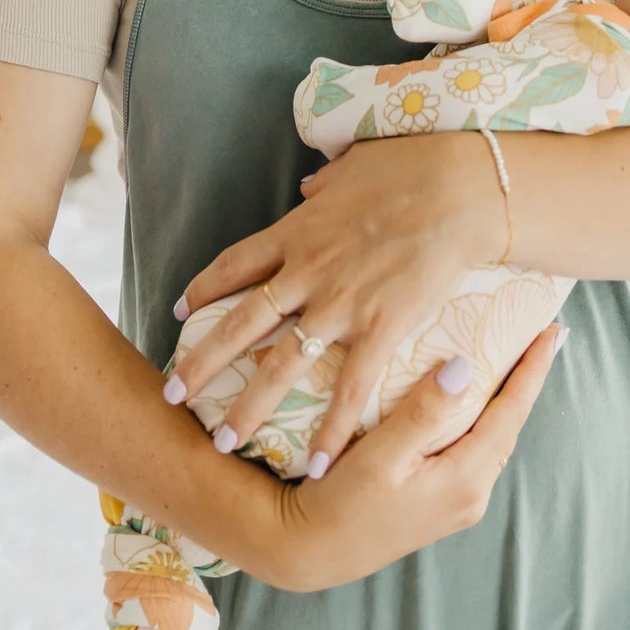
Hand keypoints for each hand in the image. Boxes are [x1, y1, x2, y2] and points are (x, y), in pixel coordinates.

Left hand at [168, 132, 509, 470]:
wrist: (457, 189)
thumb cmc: (410, 165)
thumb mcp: (352, 164)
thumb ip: (325, 184)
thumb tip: (310, 186)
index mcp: (296, 231)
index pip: (234, 265)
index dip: (202, 289)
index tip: (178, 310)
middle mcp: (307, 272)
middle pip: (239, 324)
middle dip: (201, 363)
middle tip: (171, 395)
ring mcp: (340, 304)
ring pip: (279, 365)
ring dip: (248, 406)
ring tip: (222, 443)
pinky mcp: (381, 328)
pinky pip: (349, 389)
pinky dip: (332, 429)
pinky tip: (320, 465)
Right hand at [259, 321, 567, 591]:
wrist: (310, 552)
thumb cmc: (339, 503)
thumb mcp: (380, 455)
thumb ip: (424, 413)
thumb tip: (466, 368)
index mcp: (465, 480)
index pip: (510, 414)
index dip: (532, 371)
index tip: (553, 332)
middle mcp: (472, 495)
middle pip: (507, 426)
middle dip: (524, 381)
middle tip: (538, 336)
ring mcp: (458, 502)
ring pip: (491, 437)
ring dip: (503, 398)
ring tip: (513, 359)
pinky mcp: (440, 502)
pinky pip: (472, 448)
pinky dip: (479, 417)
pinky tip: (471, 398)